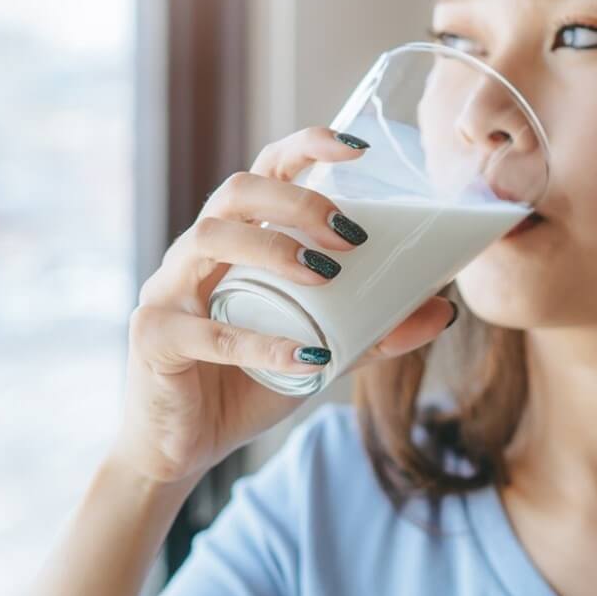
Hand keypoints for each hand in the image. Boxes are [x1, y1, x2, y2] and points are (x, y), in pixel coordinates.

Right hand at [112, 127, 456, 483]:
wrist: (185, 449)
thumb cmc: (247, 384)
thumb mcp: (323, 353)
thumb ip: (374, 331)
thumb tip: (442, 309)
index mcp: (235, 241)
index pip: (264, 170)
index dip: (305, 147)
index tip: (357, 148)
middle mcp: (195, 253)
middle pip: (236, 192)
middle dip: (297, 201)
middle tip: (350, 236)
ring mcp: (167, 290)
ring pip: (209, 239)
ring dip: (272, 248)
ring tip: (326, 276)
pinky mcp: (154, 337)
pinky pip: (206, 332)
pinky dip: (261, 343)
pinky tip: (307, 357)